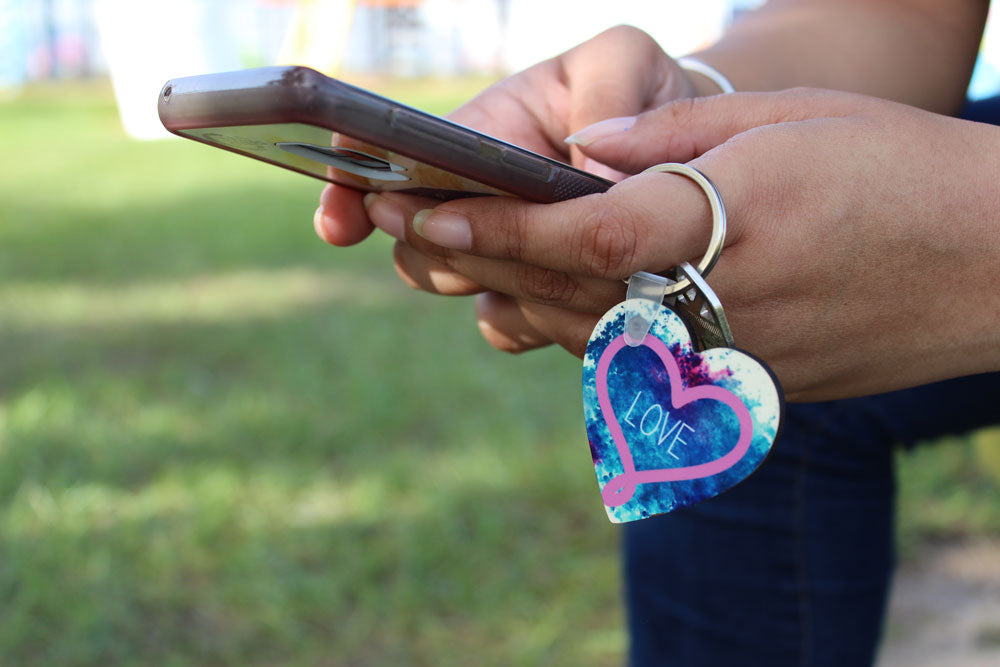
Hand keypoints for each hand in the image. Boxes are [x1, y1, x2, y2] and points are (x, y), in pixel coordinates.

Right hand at [313, 26, 712, 347]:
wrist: (678, 151)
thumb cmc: (638, 91)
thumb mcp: (623, 62)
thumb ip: (605, 94)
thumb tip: (587, 161)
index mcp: (474, 136)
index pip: (384, 155)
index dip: (348, 186)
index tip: (341, 221)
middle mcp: (474, 200)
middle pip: (411, 239)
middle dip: (428, 244)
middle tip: (464, 234)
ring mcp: (501, 253)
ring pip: (455, 285)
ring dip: (481, 282)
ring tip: (540, 263)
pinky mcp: (537, 297)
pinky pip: (507, 324)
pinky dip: (524, 319)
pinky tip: (567, 302)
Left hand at [373, 88, 999, 400]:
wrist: (992, 267)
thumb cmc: (899, 172)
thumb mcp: (790, 122)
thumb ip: (675, 137)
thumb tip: (584, 147)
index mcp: (729, 227)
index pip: (581, 232)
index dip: (494, 224)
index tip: (421, 207)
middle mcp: (714, 305)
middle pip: (563, 288)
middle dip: (470, 255)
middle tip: (393, 226)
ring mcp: (724, 355)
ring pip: (583, 329)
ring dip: (504, 292)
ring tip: (441, 258)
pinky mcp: (737, 380)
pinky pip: (628, 353)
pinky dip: (566, 324)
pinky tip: (525, 299)